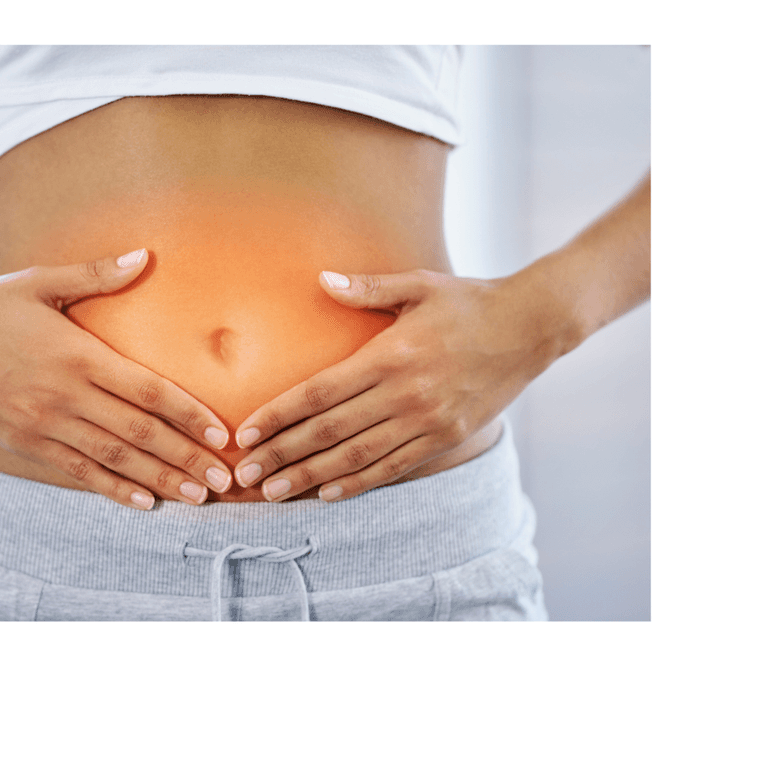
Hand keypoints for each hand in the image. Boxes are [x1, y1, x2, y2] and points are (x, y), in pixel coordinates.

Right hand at [0, 251, 233, 509]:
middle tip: (224, 481)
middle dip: (186, 458)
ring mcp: (42, 424)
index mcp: (77, 354)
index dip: (188, 414)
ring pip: (112, 459)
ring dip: (158, 479)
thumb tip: (146, 256)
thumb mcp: (41, 282)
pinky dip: (112, 488)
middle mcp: (64, 395)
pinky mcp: (24, 442)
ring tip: (195, 497)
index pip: (146, 390)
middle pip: (138, 433)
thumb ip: (97, 275)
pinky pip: (76, 471)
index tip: (222, 433)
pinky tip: (143, 502)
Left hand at [230, 266, 562, 501]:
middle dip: (282, 455)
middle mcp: (405, 394)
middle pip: (329, 432)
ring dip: (311, 478)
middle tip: (245, 475)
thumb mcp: (418, 284)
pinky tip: (327, 494)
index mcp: (390, 355)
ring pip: (357, 458)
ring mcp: (426, 421)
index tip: (246, 433)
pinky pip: (394, 467)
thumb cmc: (467, 301)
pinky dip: (358, 483)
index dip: (279, 415)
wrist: (531, 328)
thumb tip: (322, 281)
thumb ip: (367, 288)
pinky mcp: (445, 438)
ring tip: (273, 493)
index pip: (320, 393)